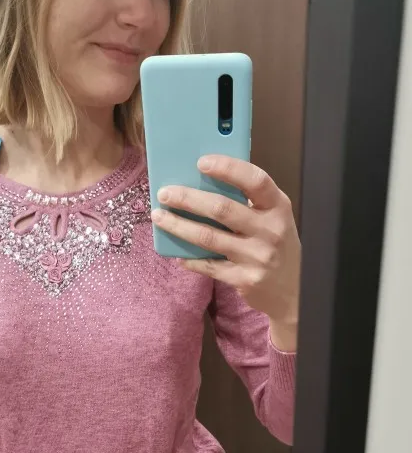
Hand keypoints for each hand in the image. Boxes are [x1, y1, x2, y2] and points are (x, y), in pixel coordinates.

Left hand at [152, 156, 300, 349]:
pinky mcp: (244, 279)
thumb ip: (249, 203)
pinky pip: (209, 266)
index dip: (228, 169)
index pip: (255, 180)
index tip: (201, 162)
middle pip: (222, 209)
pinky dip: (190, 259)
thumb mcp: (273, 219)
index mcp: (278, 207)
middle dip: (188, 199)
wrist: (293, 291)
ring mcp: (257, 256)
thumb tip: (203, 183)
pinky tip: (176, 253)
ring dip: (179, 226)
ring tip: (159, 217)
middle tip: (165, 193)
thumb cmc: (276, 245)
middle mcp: (270, 230)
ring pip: (208, 237)